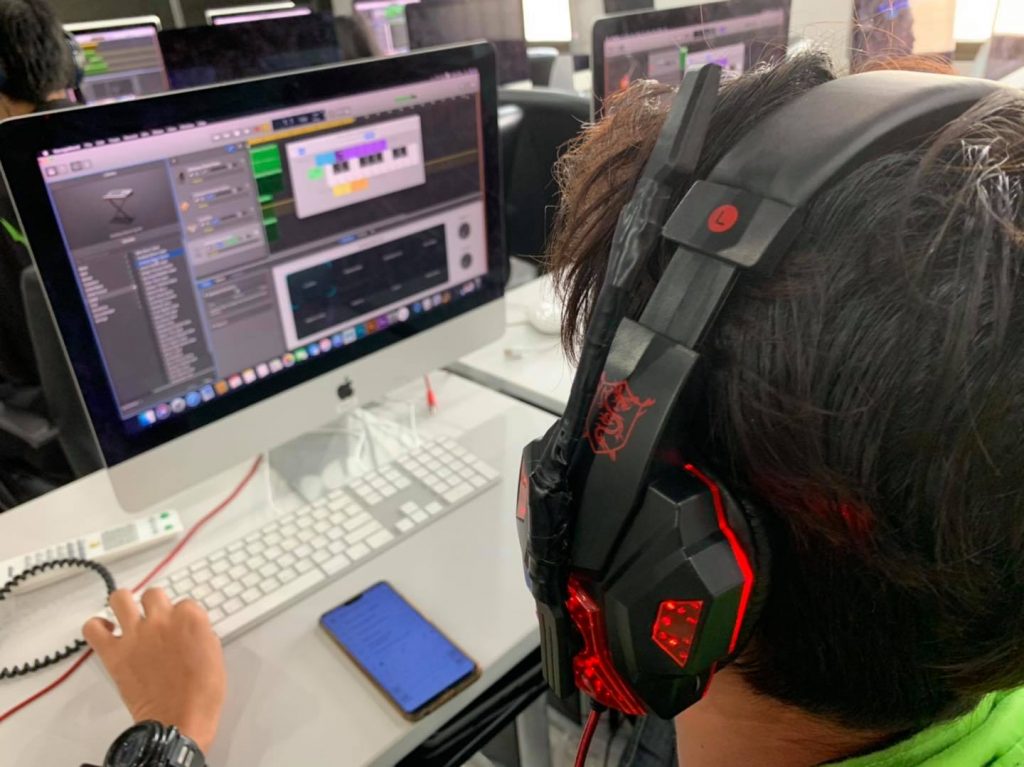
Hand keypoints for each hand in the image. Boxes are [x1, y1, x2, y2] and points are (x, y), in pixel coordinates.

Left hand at [82, 588, 225, 753]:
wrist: (179, 720)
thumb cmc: (201, 694)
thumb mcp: (214, 655)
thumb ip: (200, 634)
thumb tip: (188, 631)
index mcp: (190, 618)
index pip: (184, 602)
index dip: (182, 616)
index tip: (180, 628)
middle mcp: (161, 620)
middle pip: (153, 594)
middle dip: (155, 605)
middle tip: (155, 621)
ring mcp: (135, 634)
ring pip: (120, 598)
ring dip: (124, 604)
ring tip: (127, 615)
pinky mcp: (114, 653)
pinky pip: (93, 628)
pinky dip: (96, 627)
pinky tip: (106, 632)